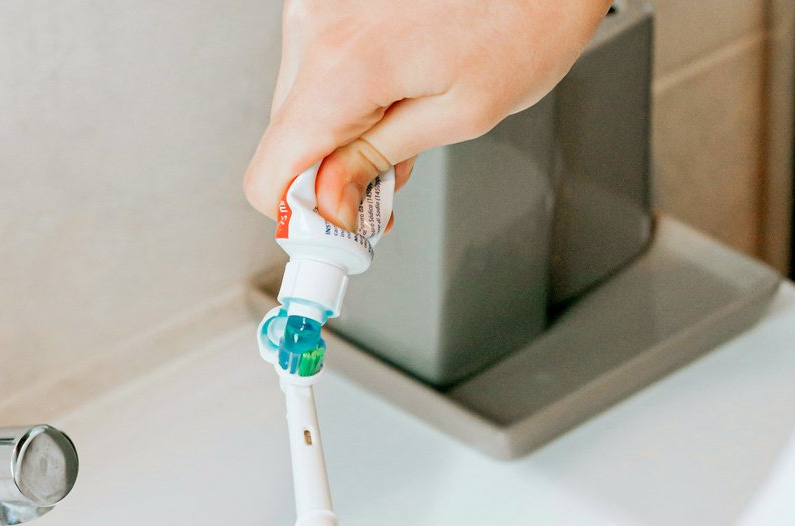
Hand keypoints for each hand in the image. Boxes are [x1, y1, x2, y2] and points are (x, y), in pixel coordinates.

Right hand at [244, 0, 612, 231]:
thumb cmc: (526, 17)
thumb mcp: (460, 115)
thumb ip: (380, 163)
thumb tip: (331, 206)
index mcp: (342, 65)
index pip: (269, 173)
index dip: (301, 218)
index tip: (334, 233)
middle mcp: (316, 28)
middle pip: (285, 143)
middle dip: (329, 176)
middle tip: (384, 189)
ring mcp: (320, 8)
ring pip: (300, 109)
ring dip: (342, 136)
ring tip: (404, 129)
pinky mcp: (333, 2)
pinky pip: (318, 73)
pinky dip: (350, 100)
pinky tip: (396, 97)